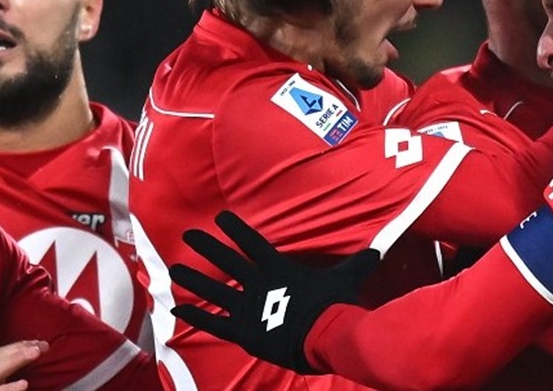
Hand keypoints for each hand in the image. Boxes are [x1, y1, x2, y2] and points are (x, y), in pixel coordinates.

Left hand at [169, 211, 379, 373]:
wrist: (325, 335)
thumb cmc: (334, 306)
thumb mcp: (347, 278)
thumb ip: (358, 262)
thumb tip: (379, 248)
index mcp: (279, 269)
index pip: (252, 243)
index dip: (235, 229)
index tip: (220, 217)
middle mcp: (258, 284)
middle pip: (226, 261)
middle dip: (206, 246)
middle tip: (187, 234)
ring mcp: (248, 306)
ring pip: (213, 289)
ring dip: (192, 278)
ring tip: (173, 268)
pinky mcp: (243, 330)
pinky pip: (213, 321)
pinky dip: (195, 315)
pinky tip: (178, 308)